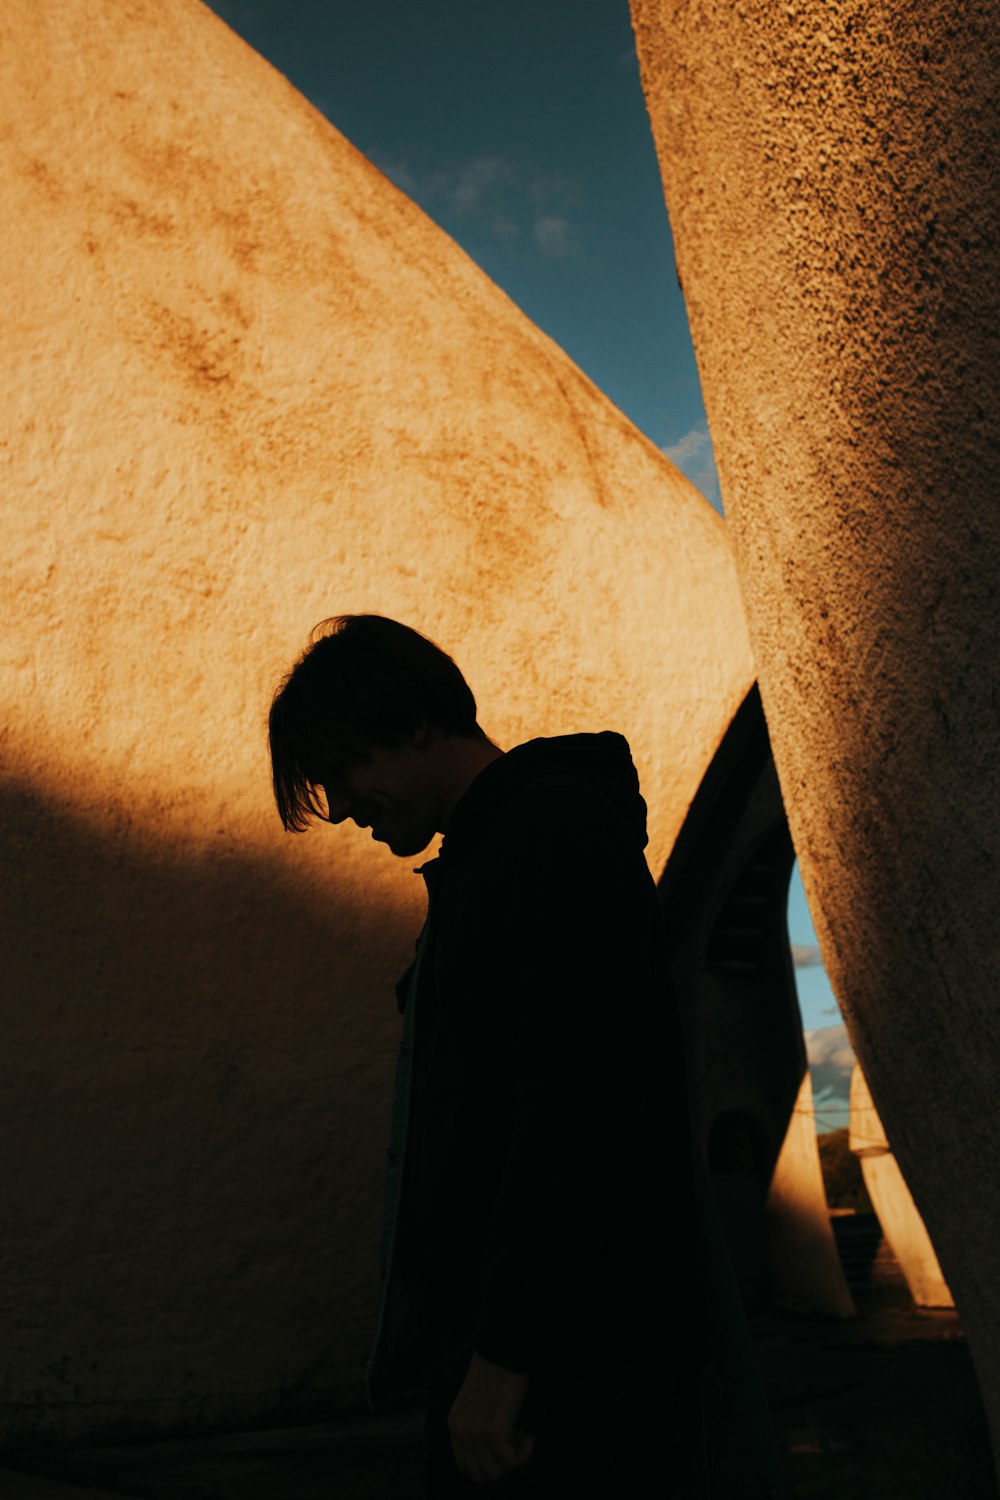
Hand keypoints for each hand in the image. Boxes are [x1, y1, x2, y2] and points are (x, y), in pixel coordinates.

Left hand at [448, 1348, 535, 1483]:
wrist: (500, 1352)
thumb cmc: (494, 1372)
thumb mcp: (474, 1403)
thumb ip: (476, 1426)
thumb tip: (498, 1448)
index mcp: (455, 1425)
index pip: (465, 1467)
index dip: (488, 1463)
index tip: (502, 1446)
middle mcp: (461, 1432)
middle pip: (481, 1474)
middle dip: (502, 1467)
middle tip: (514, 1444)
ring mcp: (476, 1433)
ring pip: (496, 1472)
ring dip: (513, 1461)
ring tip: (521, 1437)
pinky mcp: (494, 1430)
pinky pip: (510, 1460)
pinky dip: (524, 1454)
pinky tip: (529, 1437)